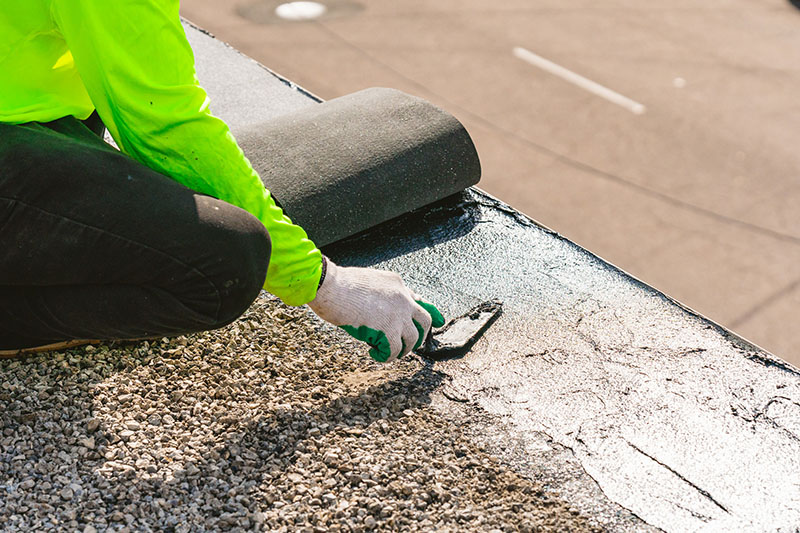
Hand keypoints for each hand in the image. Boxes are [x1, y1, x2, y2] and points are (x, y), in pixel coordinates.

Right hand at [308, 257, 444, 361]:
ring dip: (402, 350)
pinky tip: (375, 354)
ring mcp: (397, 314)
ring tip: (389, 352)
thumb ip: (381, 294)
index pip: (418, 300)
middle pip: (424, 321)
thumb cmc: (339, 284)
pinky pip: (394, 350)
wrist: (329, 285)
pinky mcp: (387, 329)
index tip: (438, 321)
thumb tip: (382, 311)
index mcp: (397, 284)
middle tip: (409, 345)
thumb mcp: (368, 282)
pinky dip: (386, 356)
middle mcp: (402, 298)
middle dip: (419, 335)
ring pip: (412, 339)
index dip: (428, 313)